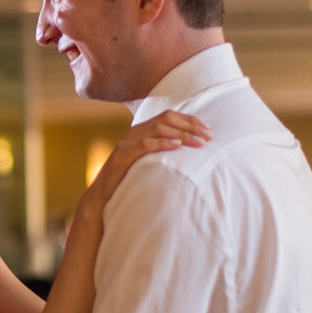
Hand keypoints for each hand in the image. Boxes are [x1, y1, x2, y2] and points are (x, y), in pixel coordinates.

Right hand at [81, 111, 210, 209]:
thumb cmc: (128, 180)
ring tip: (199, 143)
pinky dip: (162, 142)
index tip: (208, 129)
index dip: (190, 120)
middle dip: (191, 126)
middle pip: (166, 119)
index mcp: (141, 131)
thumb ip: (162, 152)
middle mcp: (133, 133)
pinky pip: (144, 144)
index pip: (168, 116)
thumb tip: (189, 150)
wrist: (102, 196)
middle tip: (209, 137)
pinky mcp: (122, 156)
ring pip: (158, 128)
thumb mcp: (148, 162)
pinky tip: (177, 145)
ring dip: (182, 134)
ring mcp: (126, 143)